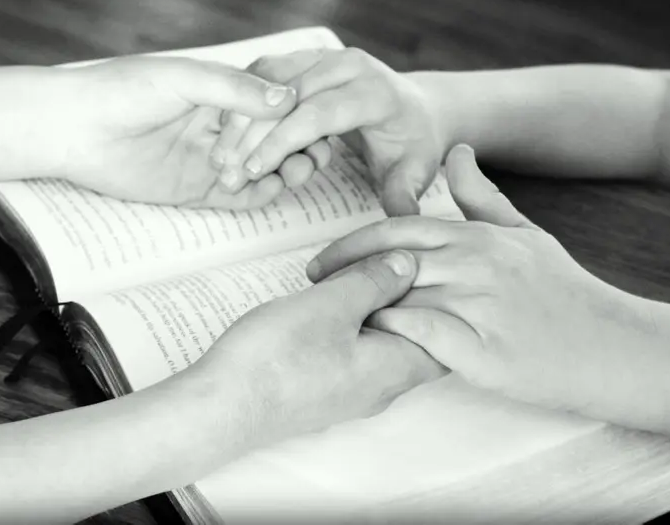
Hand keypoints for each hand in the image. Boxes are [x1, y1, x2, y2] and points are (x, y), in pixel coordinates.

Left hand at [54, 55, 297, 208]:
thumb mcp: (184, 79)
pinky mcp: (196, 190)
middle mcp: (221, 127)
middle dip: (299, 147)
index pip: (273, 106)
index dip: (298, 116)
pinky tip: (273, 188)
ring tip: (298, 171)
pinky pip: (239, 198)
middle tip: (316, 153)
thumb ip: (234, 90)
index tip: (317, 122)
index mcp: (220, 93)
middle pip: (275, 140)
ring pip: (263, 170)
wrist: (74, 129)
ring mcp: (211, 160)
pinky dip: (261, 195)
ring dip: (285, 171)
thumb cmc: (122, 90)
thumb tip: (287, 99)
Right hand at [189, 249, 446, 440]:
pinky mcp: (324, 393)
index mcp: (395, 368)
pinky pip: (357, 357)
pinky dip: (354, 327)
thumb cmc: (277, 358)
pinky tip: (330, 304)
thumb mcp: (332, 304)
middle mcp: (382, 389)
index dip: (442, 296)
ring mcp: (352, 395)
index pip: (447, 336)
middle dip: (408, 299)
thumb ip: (376, 281)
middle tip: (389, 263)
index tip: (425, 262)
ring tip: (355, 277)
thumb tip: (408, 265)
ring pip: (384, 347)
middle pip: (416, 339)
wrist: (222, 407)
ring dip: (376, 311)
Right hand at [210, 48, 443, 215]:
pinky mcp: (307, 58)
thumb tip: (402, 216)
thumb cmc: (412, 143)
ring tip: (220, 157)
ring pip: (268, 80)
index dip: (280, 142)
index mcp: (374, 91)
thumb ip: (404, 194)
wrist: (415, 108)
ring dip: (239, 118)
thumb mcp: (415, 171)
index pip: (317, 114)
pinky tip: (226, 136)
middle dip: (250, 134)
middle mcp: (348, 66)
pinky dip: (242, 103)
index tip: (253, 171)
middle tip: (225, 171)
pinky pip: (264, 75)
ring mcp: (325, 57)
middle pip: (285, 96)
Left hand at [305, 145, 646, 413]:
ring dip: (357, 309)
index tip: (321, 262)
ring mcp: (479, 305)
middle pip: (385, 261)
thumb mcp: (525, 234)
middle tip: (309, 289)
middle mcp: (474, 264)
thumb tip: (456, 152)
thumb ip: (483, 196)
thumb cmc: (564, 292)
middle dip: (339, 274)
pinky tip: (368, 347)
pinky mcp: (483, 350)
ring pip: (397, 297)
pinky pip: (420, 337)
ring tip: (325, 323)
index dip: (349, 246)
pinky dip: (389, 338)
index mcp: (476, 236)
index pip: (395, 231)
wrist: (613, 346)